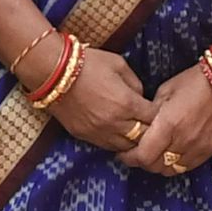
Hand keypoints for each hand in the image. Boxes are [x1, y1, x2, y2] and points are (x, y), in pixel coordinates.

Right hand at [35, 42, 154, 153]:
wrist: (52, 72)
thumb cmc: (87, 63)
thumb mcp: (119, 65)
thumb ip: (135, 83)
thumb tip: (141, 97)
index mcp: (127, 103)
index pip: (155, 119)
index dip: (159, 115)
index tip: (158, 110)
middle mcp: (115, 123)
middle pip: (143, 137)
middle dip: (150, 131)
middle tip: (151, 124)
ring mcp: (99, 132)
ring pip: (126, 148)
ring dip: (134, 141)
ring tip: (136, 132)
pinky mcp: (84, 136)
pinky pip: (108, 147)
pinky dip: (117, 142)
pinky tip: (119, 134)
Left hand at [118, 64, 211, 176]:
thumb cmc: (193, 82)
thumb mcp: (164, 92)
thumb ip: (150, 114)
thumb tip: (140, 128)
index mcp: (168, 125)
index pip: (143, 156)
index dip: (130, 157)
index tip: (124, 153)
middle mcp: (183, 140)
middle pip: (154, 166)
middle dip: (142, 161)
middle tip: (137, 153)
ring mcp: (198, 148)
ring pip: (170, 170)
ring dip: (159, 164)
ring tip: (155, 154)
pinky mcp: (209, 150)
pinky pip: (187, 166)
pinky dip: (176, 163)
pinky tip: (172, 153)